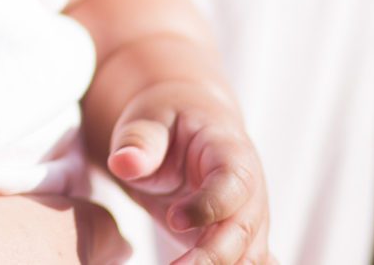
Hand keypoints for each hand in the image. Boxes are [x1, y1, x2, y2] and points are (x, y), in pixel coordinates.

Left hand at [106, 82, 271, 264]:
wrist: (189, 128)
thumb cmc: (167, 124)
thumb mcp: (149, 121)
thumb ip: (139, 141)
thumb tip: (123, 163)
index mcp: (231, 154)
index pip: (231, 184)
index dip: (207, 206)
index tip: (173, 220)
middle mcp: (250, 192)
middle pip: (243, 231)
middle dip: (212, 258)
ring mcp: (249, 221)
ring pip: (249, 257)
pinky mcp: (240, 243)